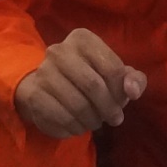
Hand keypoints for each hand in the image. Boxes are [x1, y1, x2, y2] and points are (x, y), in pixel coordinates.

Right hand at [13, 29, 146, 138]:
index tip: (122, 103)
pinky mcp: (33, 94)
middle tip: (114, 119)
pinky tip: (78, 126)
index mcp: (83, 39)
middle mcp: (59, 50)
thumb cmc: (88, 78)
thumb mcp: (115, 75)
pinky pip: (62, 117)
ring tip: (95, 122)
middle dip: (108, 108)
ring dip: (92, 120)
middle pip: (93, 85)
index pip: (112, 68)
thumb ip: (133, 79)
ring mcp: (43, 71)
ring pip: (78, 105)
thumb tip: (133, 91)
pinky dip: (75, 127)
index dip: (121, 92)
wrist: (45, 87)